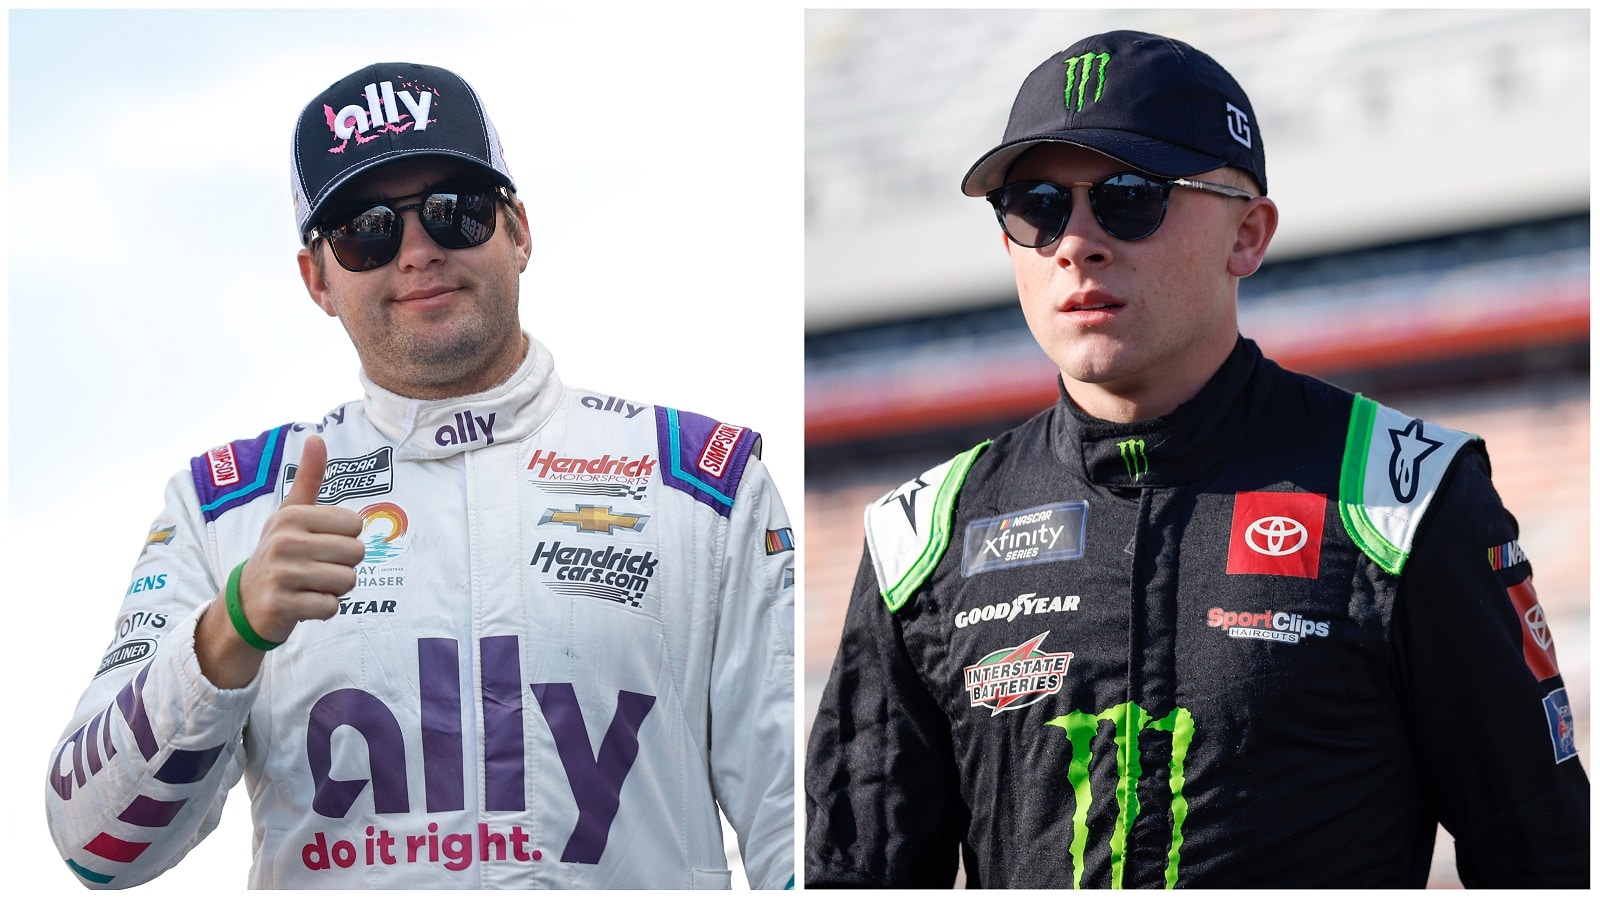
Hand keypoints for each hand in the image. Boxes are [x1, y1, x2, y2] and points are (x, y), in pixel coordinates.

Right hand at [233, 435, 364, 644]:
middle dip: (343, 565)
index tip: (320, 544)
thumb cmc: (280, 552)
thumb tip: (317, 437)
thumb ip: (309, 478)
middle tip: (316, 568)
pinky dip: (323, 609)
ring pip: (347, 581)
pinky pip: (331, 606)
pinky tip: (303, 602)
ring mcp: (281, 574)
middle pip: (356, 553)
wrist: (245, 601)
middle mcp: (285, 541)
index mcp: (292, 516)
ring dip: (335, 588)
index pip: (355, 525)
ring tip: (310, 585)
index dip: (345, 539)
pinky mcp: (281, 604)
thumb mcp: (290, 513)